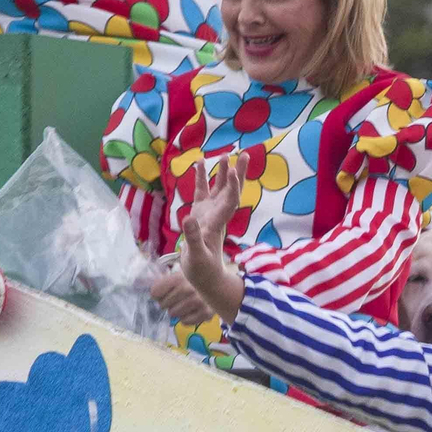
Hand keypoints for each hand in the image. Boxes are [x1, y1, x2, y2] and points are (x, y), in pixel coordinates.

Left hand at [151, 267, 218, 325]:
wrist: (216, 283)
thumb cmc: (190, 281)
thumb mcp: (176, 275)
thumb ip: (161, 283)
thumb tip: (148, 291)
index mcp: (178, 277)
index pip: (155, 293)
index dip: (158, 294)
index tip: (165, 291)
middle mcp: (188, 289)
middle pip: (163, 305)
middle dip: (167, 303)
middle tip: (177, 297)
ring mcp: (198, 302)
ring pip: (173, 314)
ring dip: (177, 311)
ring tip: (185, 303)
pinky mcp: (206, 313)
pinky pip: (185, 322)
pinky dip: (186, 318)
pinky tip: (192, 310)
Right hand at [179, 156, 245, 322]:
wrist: (206, 277)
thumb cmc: (202, 270)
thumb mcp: (196, 257)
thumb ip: (192, 238)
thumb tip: (187, 218)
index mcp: (217, 224)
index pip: (229, 202)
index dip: (232, 186)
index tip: (232, 170)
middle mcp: (217, 216)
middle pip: (230, 191)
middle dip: (237, 174)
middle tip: (244, 154)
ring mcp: (209, 214)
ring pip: (218, 189)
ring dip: (221, 173)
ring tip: (223, 155)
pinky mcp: (201, 215)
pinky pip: (202, 193)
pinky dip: (201, 179)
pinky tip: (198, 164)